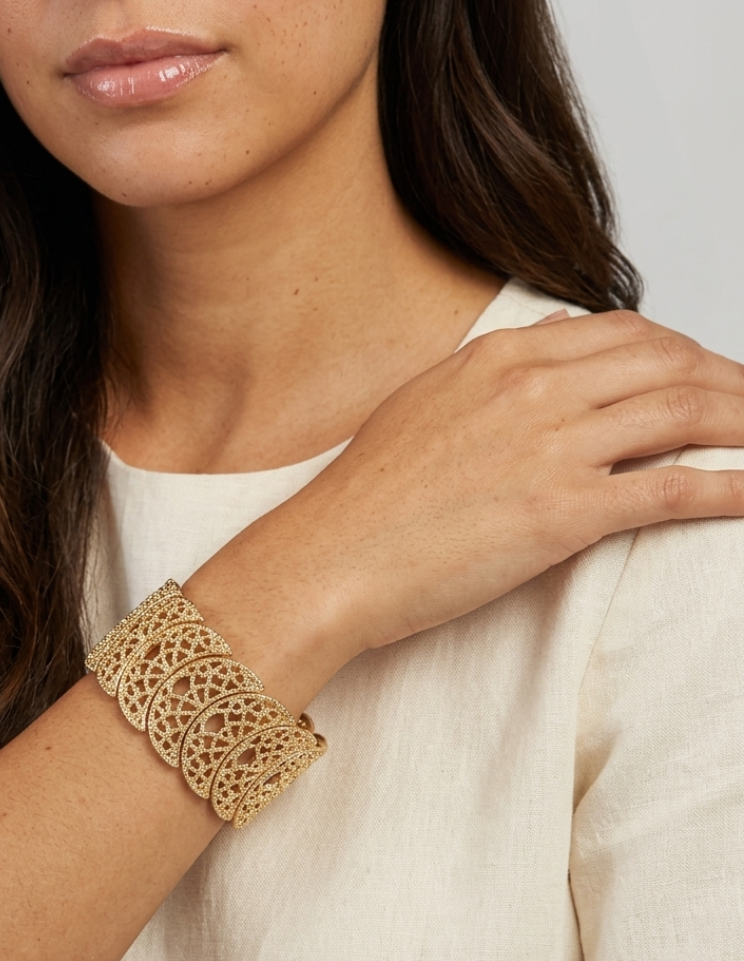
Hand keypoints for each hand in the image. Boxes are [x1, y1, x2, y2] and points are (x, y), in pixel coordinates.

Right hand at [187, 311, 743, 708]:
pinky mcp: (562, 512)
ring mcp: (550, 445)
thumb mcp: (420, 409)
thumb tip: (541, 363)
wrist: (326, 558)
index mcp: (498, 357)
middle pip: (669, 363)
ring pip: (687, 412)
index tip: (702, 377)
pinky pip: (677, 487)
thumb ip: (487, 380)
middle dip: (731, 382)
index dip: (681, 351)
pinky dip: (733, 487)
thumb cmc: (361, 501)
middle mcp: (532, 387)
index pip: (623, 333)